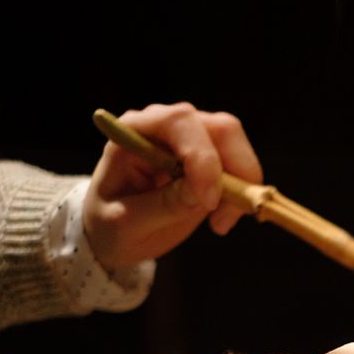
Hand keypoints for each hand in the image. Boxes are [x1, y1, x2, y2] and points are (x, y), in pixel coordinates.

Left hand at [83, 102, 261, 271]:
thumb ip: (162, 205)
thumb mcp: (125, 223)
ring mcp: (191, 142)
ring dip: (243, 185)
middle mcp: (166, 128)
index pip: (180, 123)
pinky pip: (240, 168)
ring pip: (236, 145)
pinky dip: (242, 194)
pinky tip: (221, 219)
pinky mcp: (210, 163)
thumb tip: (201, 193)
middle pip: (221, 128)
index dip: (203, 158)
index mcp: (135, 132)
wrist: (115, 231)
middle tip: (224, 217)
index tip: (208, 203)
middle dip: (236, 171)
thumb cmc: (110, 224)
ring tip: (220, 221)